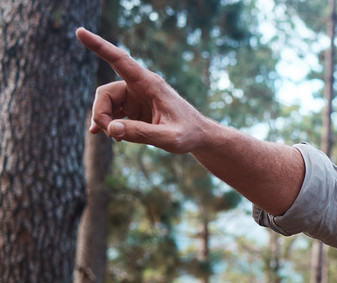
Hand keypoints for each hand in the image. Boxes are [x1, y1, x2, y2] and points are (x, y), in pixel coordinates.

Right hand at [76, 27, 211, 152]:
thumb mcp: (170, 138)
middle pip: (105, 93)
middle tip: (113, 135)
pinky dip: (107, 123)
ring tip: (116, 139)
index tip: (80, 32)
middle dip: (101, 114)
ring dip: (105, 121)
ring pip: (106, 103)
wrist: (199, 137)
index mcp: (149, 83)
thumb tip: (112, 129)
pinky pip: (112, 111)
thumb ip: (142, 134)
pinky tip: (102, 133)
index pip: (120, 60)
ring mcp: (135, 96)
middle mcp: (140, 85)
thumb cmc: (189, 134)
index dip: (99, 46)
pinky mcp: (134, 107)